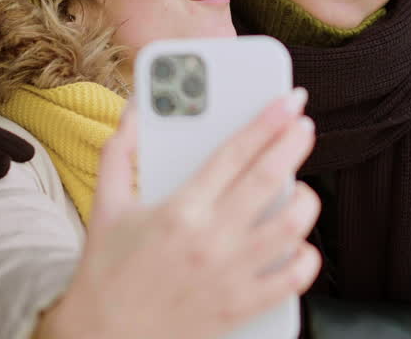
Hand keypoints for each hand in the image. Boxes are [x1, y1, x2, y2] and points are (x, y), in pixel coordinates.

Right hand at [38, 89, 320, 338]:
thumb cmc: (105, 271)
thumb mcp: (106, 205)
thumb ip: (121, 150)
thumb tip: (136, 107)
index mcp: (179, 210)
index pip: (234, 153)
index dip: (267, 121)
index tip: (288, 101)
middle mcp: (209, 240)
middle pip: (268, 179)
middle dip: (294, 144)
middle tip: (304, 126)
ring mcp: (230, 276)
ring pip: (291, 225)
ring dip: (305, 199)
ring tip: (301, 187)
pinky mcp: (242, 308)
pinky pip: (294, 277)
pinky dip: (305, 255)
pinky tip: (299, 242)